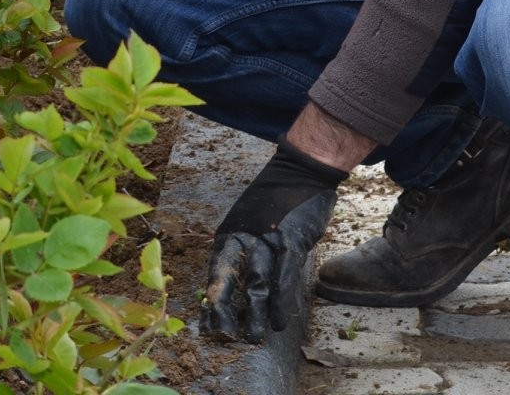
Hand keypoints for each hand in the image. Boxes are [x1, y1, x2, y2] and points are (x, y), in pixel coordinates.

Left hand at [202, 141, 346, 342]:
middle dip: (228, 310)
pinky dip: (282, 299)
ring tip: (254, 337)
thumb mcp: (251, 223)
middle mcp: (244, 235)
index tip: (208, 325)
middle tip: (227, 338)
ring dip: (256, 312)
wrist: (301, 170)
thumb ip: (244, 250)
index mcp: (230, 233)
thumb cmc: (275, 201)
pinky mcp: (292, 238)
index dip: (213, 299)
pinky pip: (285, 273)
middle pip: (233, 278)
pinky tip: (279, 320)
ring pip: (258, 280)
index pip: (216, 271)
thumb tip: (239, 287)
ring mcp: (268, 236)